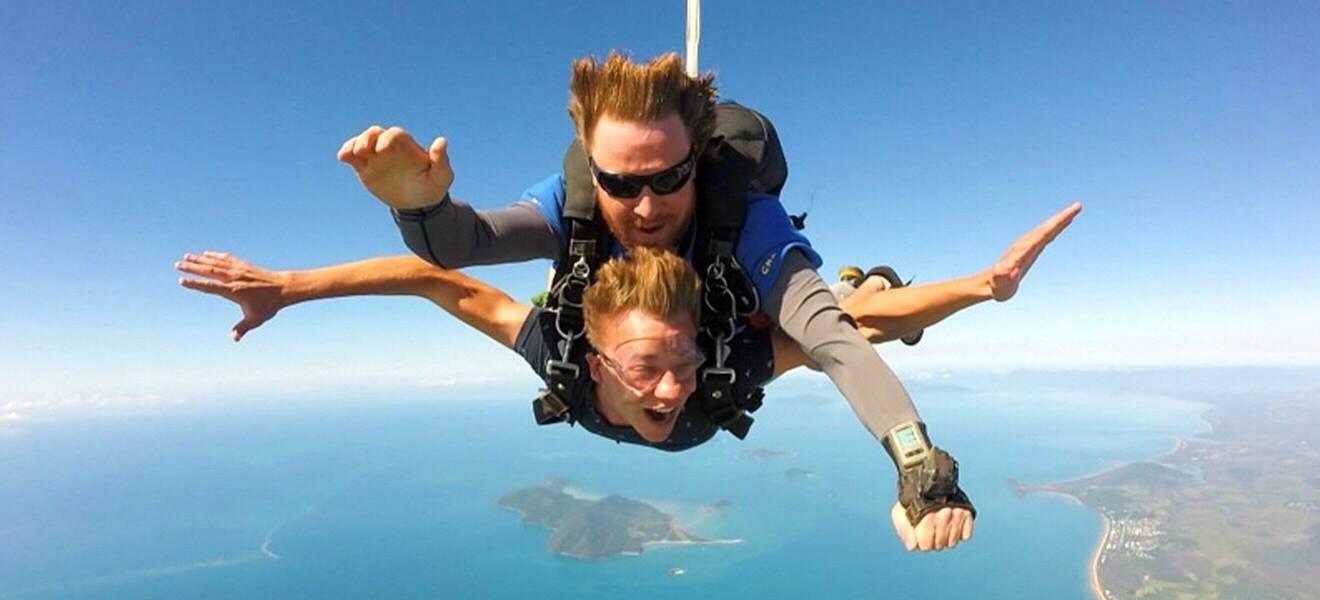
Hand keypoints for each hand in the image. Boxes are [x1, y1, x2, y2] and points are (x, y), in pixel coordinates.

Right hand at [176, 252, 289, 341]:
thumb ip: (242, 328)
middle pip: (209, 271)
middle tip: (177, 264)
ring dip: (201, 259)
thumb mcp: (255, 319)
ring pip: (216, 262)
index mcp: (234, 291)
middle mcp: (234, 278)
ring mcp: (239, 270)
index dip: (195, 284)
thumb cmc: (269, 305)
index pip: (210, 287)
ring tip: (186, 256)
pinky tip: (207, 253)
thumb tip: (234, 339)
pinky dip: (216, 255)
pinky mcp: (244, 265)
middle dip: (192, 267)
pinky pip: (227, 258)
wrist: (284, 288)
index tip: (181, 280)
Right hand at [337, 126, 453, 209]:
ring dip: (354, 144)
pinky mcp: (365, 168)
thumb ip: (441, 160)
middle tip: (362, 151)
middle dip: (367, 139)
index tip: (383, 149)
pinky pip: (353, 157)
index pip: (395, 135)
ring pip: (362, 142)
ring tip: (350, 154)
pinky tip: (342, 157)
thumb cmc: (432, 187)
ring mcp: (376, 157)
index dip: (388, 138)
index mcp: (407, 147)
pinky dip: (346, 153)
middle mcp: (390, 147)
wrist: (418, 204)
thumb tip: (441, 141)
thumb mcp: (441, 177)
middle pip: (375, 134)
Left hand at [891, 502, 973, 551]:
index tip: (921, 533)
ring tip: (940, 526)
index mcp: (926, 517)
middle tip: (930, 529)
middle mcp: (943, 515)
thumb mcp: (900, 512)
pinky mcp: (968, 512)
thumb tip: (913, 547)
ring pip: (953, 542)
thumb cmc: (912, 499)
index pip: (926, 546)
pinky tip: (952, 525)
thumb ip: (904, 531)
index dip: (921, 542)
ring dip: (946, 538)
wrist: (928, 479)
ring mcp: (957, 514)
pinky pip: (966, 536)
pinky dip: (960, 534)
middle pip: (940, 545)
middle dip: (933, 540)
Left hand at [988, 201, 1081, 300]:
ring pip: (1046, 230)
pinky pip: (1044, 236)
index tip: (1071, 214)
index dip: (1057, 222)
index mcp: (1024, 249)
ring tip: (1073, 211)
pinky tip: (1060, 227)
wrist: (990, 285)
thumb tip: (1005, 269)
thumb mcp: (1000, 281)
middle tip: (1078, 206)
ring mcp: (1027, 246)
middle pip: (1047, 227)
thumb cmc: (997, 285)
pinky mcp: (1029, 251)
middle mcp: (1026, 243)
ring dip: (1059, 220)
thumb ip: (1003, 274)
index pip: (1044, 232)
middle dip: (1062, 216)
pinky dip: (1054, 229)